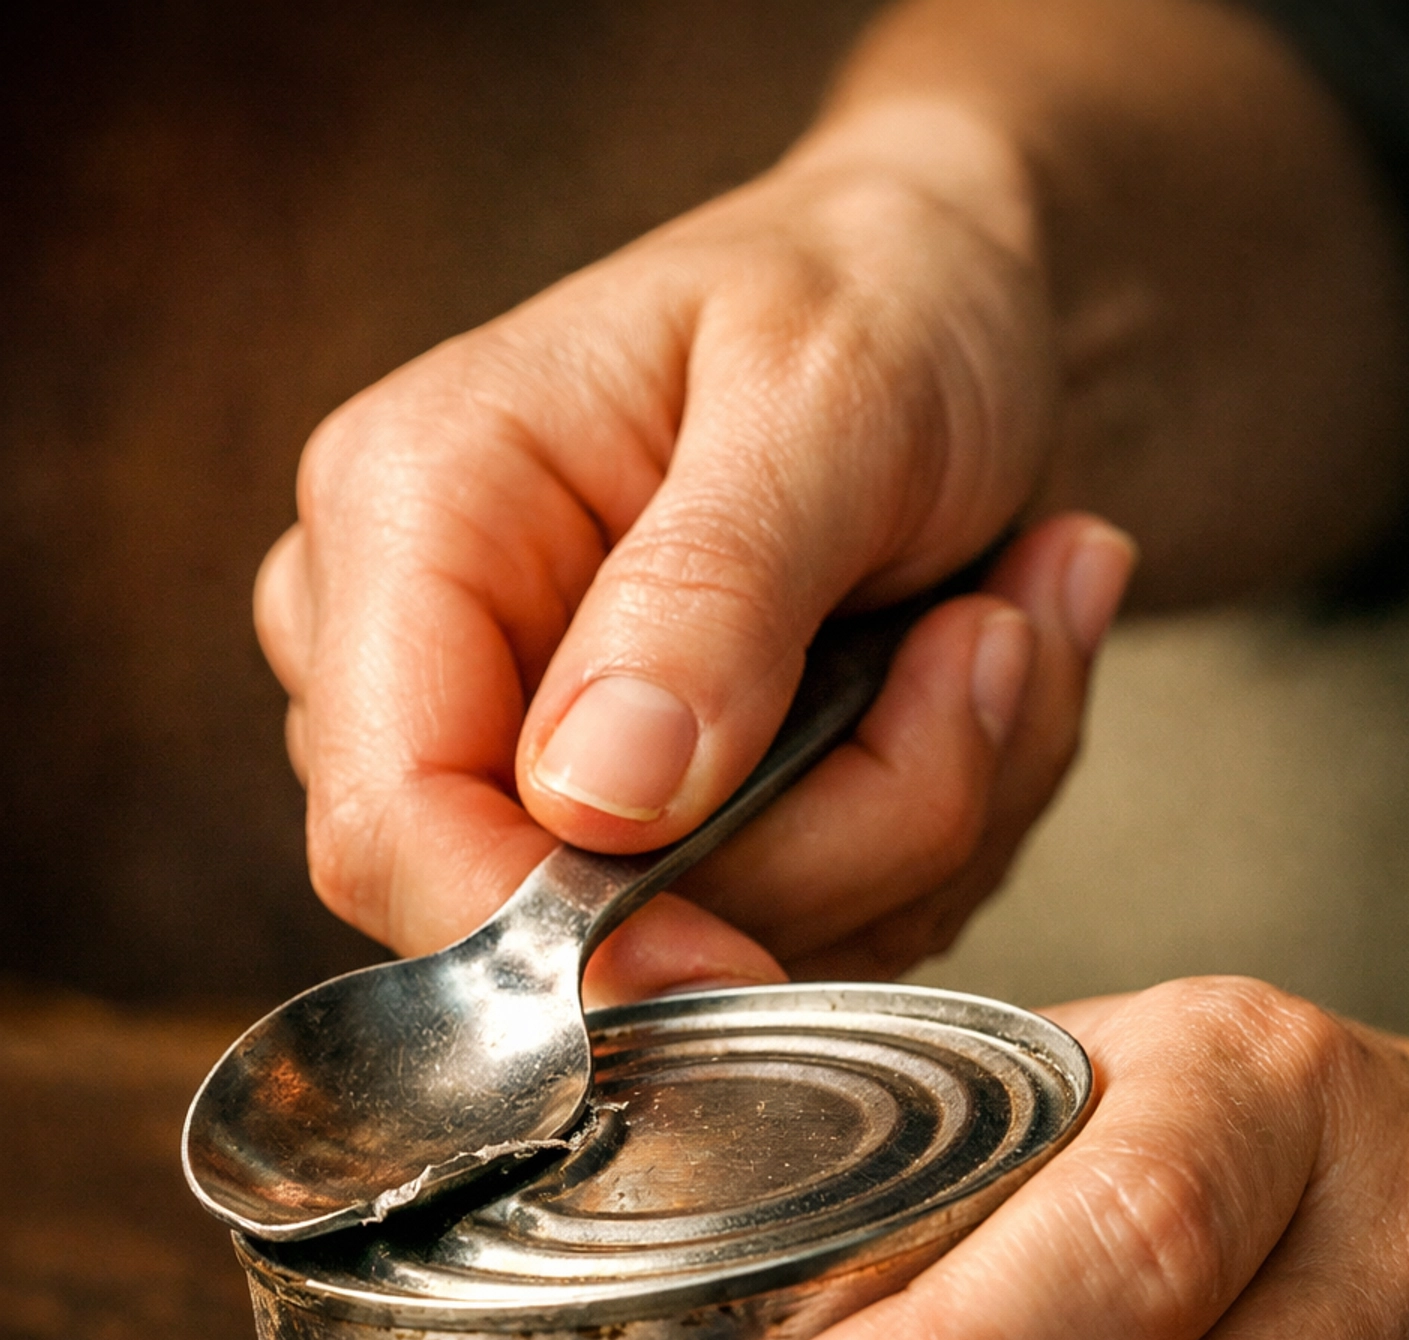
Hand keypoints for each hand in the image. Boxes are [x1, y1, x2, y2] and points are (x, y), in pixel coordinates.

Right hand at [252, 110, 1134, 999]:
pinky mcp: (643, 828)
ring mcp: (529, 756)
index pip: (394, 828)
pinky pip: (791, 930)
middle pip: (570, 920)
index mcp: (411, 521)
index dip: (562, 950)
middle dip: (829, 842)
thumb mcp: (831, 397)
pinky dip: (918, 838)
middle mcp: (433, 659)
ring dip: (909, 827)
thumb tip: (597, 803)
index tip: (753, 965)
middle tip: (990, 652)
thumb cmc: (876, 295)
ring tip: (997, 633)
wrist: (944, 289)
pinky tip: (967, 683)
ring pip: (709, 946)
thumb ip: (712, 594)